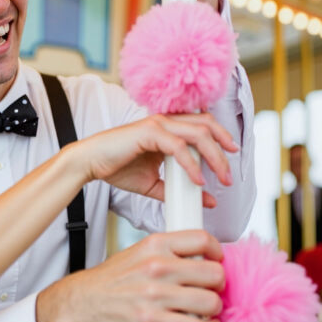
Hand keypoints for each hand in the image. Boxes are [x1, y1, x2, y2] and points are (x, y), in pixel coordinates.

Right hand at [37, 230, 224, 321]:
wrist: (87, 300)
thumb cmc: (116, 278)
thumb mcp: (140, 251)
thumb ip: (170, 251)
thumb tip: (204, 257)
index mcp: (155, 245)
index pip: (202, 239)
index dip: (217, 252)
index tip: (217, 261)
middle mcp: (156, 267)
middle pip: (213, 273)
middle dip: (218, 284)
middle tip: (211, 288)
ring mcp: (154, 294)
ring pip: (210, 302)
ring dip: (214, 308)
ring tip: (207, 309)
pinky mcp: (151, 320)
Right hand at [78, 113, 236, 208]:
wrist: (89, 163)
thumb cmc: (116, 168)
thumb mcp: (153, 183)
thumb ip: (178, 188)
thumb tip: (206, 200)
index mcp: (167, 128)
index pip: (203, 125)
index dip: (221, 136)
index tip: (232, 155)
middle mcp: (165, 121)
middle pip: (207, 125)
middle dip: (224, 148)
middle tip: (230, 173)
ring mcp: (158, 124)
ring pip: (198, 134)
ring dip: (214, 157)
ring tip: (220, 178)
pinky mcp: (149, 133)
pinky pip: (179, 147)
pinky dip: (191, 165)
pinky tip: (197, 181)